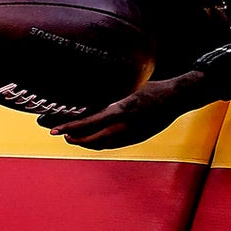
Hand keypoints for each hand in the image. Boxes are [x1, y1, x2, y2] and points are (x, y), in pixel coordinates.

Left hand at [43, 71, 217, 149]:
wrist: (176, 98)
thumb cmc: (151, 88)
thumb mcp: (127, 85)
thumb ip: (108, 92)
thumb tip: (84, 91)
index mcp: (120, 109)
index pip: (88, 121)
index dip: (70, 126)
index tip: (54, 127)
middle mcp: (125, 125)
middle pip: (92, 136)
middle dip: (72, 135)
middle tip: (55, 133)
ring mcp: (131, 135)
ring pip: (101, 144)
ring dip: (84, 142)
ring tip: (70, 137)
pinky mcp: (137, 139)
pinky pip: (112, 145)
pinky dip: (98, 144)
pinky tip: (89, 141)